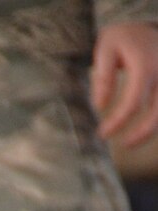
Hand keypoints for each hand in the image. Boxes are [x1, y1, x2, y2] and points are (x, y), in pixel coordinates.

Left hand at [92, 22, 157, 145]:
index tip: (102, 133)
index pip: (132, 103)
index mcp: (145, 65)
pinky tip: (144, 127)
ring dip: (151, 130)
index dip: (118, 122)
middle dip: (142, 133)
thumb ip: (103, 78)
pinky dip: (156, 118)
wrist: (142, 23)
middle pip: (157, 112)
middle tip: (125, 144)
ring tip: (133, 141)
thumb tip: (100, 106)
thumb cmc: (122, 37)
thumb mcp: (106, 50)